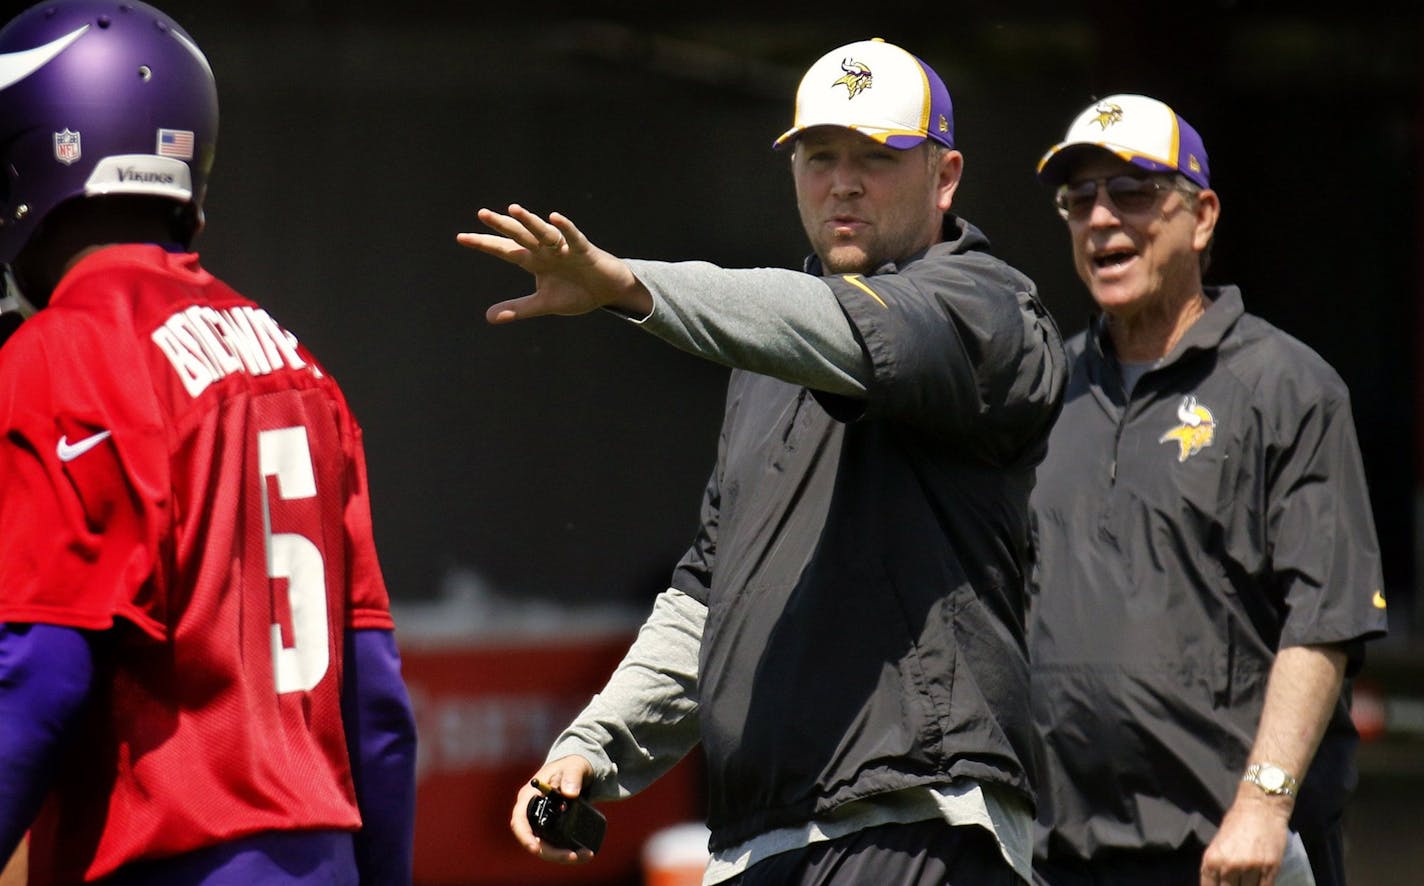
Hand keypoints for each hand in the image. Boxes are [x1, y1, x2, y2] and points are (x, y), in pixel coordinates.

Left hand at [456, 205, 650, 322]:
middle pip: (520, 235)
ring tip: (513, 209)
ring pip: (543, 233)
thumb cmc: (576, 292)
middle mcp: (545, 250)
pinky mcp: (584, 250)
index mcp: (534, 261)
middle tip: (482, 214)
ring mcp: (564, 248)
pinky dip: (565, 228)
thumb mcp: (544, 303)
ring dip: (530, 221)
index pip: (504, 250)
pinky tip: (554, 218)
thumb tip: (488, 317)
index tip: (461, 237)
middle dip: (502, 225)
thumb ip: (518, 308)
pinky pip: (573, 237)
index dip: (485, 244)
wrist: (608, 292)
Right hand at [509, 755, 596, 864]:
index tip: (535, 849)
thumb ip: (572, 776)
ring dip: (563, 856)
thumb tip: (570, 793)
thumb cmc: (572, 766)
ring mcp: (542, 822)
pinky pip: (556, 845)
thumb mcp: (574, 766)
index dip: (525, 836)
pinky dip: (568, 852)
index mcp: (529, 796)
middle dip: (552, 853)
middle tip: (573, 856)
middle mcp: (532, 812)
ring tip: (586, 855)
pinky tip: (584, 853)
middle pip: (534, 840)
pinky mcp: (552, 828)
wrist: (579, 771)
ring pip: (546, 846)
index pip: (519, 820)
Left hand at [1199, 789, 1291, 885]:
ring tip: (1247, 881)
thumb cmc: (1237, 822)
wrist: (1261, 806)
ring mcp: (1251, 868)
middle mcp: (1230, 866)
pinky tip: (1259, 884)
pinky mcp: (1270, 868)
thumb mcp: (1218, 844)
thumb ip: (1216, 866)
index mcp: (1212, 859)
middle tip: (1236, 883)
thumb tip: (1217, 883)